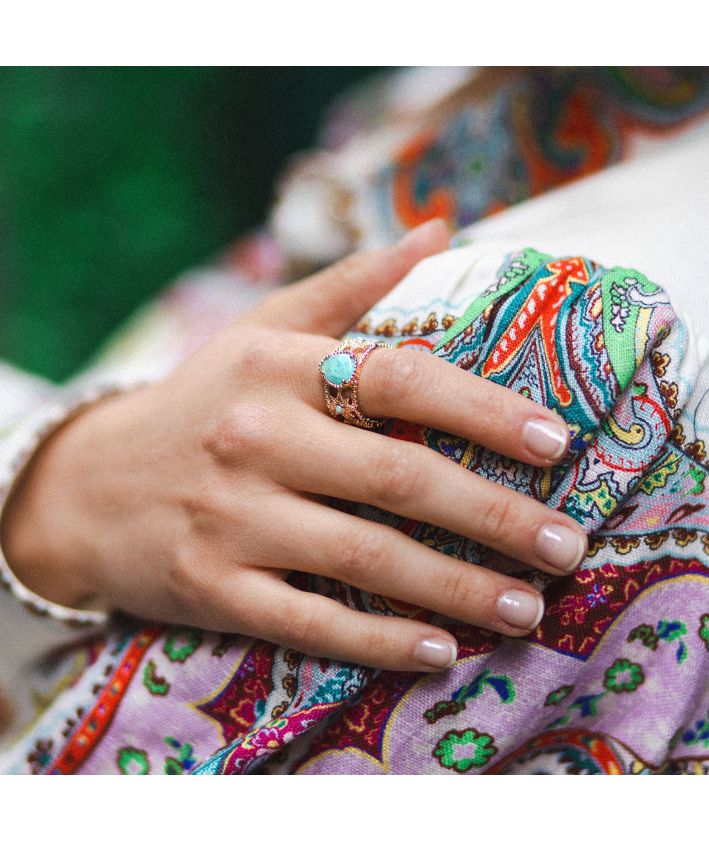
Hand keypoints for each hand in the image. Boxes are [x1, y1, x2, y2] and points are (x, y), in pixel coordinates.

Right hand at [1, 220, 586, 671]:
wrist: (89, 483)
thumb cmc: (201, 400)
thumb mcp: (261, 329)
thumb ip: (350, 284)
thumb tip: (439, 229)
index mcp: (279, 367)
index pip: (401, 378)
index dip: (484, 411)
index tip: (554, 444)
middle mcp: (257, 438)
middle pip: (399, 477)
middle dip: (496, 516)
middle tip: (567, 547)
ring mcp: (232, 518)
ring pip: (365, 557)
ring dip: (457, 587)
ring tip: (528, 607)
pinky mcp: (212, 586)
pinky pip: (310, 621)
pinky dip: (380, 640)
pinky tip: (440, 650)